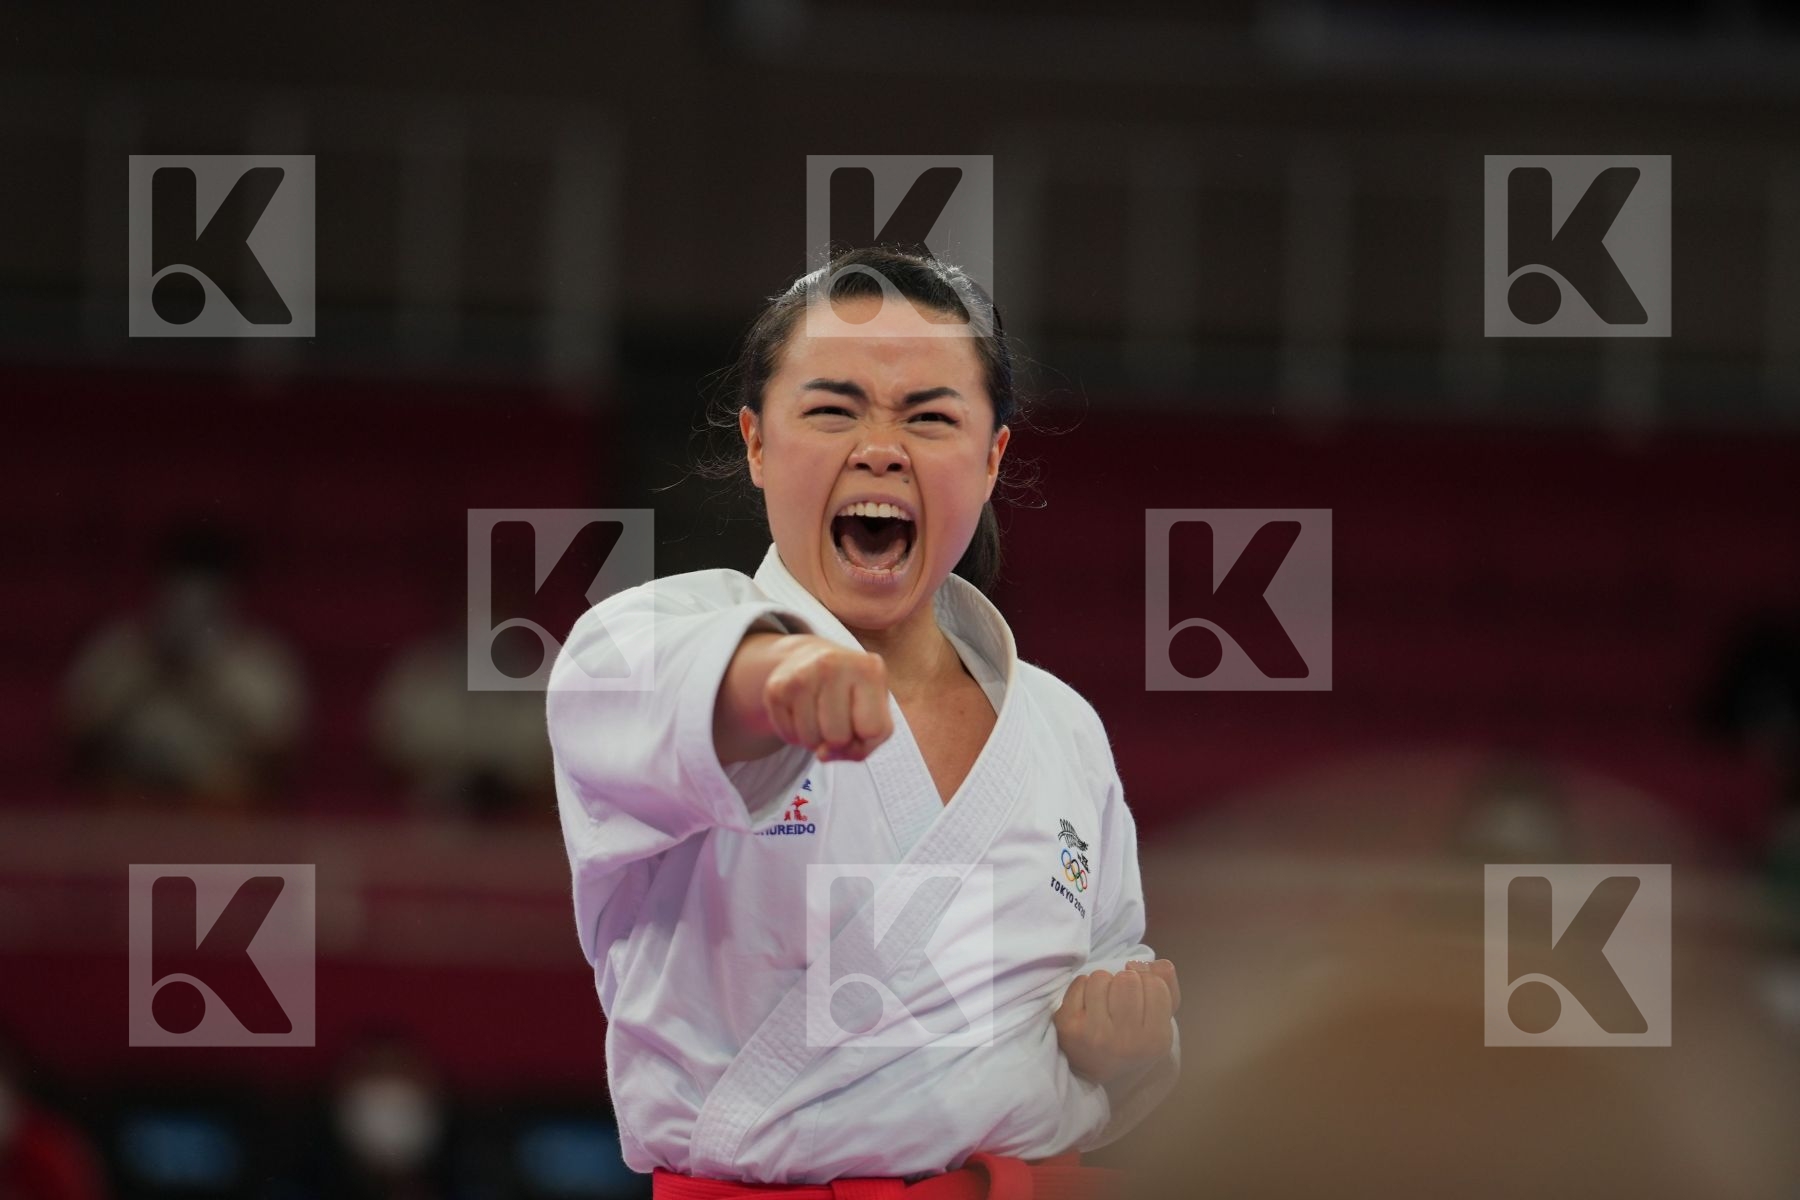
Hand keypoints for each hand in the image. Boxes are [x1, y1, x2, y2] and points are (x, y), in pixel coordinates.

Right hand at [762, 636, 893, 761]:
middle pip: (838, 737)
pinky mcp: (776, 689)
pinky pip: (789, 737)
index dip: (866, 737)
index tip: (861, 719)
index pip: (872, 729)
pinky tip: (803, 713)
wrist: (811, 660)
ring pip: (811, 741)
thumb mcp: (875, 714)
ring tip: (820, 715)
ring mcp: (801, 675)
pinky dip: (797, 735)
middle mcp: (832, 665)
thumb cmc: (852, 695)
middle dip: (839, 739)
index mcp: (868, 669)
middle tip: (837, 717)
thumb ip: (862, 746)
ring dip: (817, 740)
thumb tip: (822, 754)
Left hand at [1053, 958, 1179, 1085]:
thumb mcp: (1160, 1019)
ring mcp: (1095, 1035)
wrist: (1093, 1069)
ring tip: (1103, 1001)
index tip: (1140, 993)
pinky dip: (1083, 986)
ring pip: (1101, 977)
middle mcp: (1127, 1041)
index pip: (1155, 984)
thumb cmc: (1130, 1037)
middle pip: (1128, 979)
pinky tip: (1086, 1005)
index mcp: (1156, 1040)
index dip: (1146, 981)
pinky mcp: (1069, 1026)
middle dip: (1124, 980)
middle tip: (1120, 998)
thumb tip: (1153, 963)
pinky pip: (1079, 982)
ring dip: (1102, 982)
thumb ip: (1167, 987)